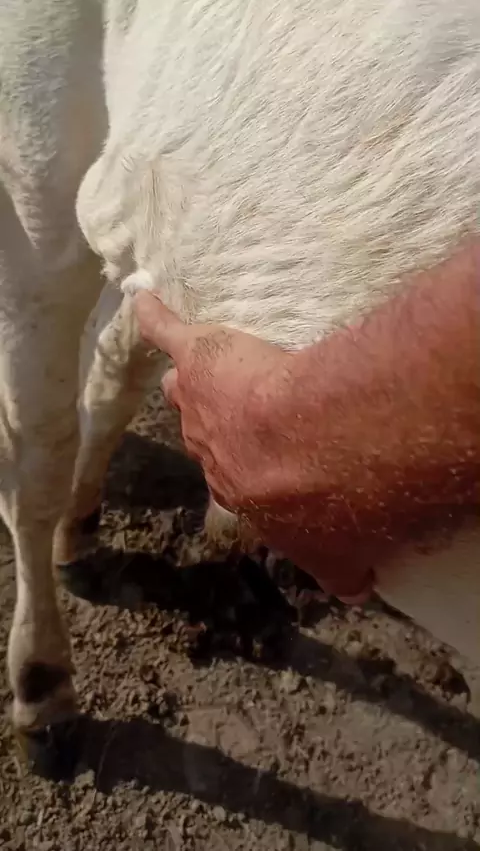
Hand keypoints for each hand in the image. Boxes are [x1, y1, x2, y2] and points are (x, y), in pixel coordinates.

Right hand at [133, 291, 373, 603]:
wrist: (307, 447)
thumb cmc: (323, 500)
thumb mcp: (335, 549)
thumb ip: (344, 569)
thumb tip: (356, 591)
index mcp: (239, 490)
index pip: (230, 481)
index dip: (239, 472)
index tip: (251, 469)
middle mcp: (212, 451)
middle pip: (202, 434)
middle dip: (210, 425)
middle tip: (225, 414)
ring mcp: (201, 404)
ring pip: (187, 390)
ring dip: (190, 382)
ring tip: (188, 369)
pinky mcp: (199, 358)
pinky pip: (169, 333)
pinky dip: (157, 318)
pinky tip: (147, 299)